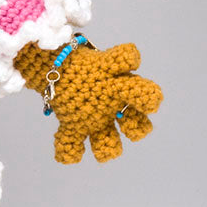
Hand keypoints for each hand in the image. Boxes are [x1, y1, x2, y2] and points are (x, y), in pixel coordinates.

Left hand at [15, 41, 162, 163]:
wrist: (57, 64)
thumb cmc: (84, 60)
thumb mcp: (98, 55)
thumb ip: (114, 57)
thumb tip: (129, 54)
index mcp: (122, 86)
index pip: (143, 94)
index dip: (148, 98)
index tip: (149, 101)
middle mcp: (113, 107)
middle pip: (136, 126)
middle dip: (136, 129)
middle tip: (127, 124)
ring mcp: (95, 119)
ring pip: (109, 142)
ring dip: (107, 147)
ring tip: (104, 149)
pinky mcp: (73, 126)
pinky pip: (72, 142)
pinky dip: (69, 150)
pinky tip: (68, 153)